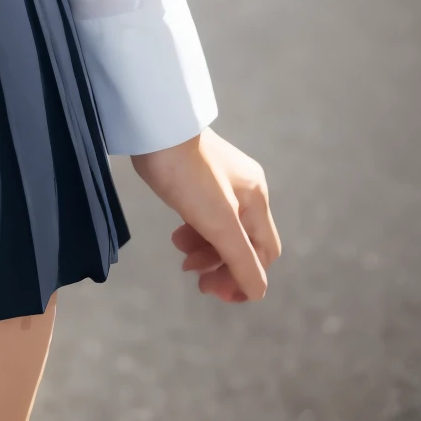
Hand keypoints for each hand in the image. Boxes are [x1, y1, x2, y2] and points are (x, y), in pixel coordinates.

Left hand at [131, 127, 280, 303]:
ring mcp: (221, 183)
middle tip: (196, 279)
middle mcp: (244, 191)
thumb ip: (241, 260)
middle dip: (221, 266)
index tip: (217, 292)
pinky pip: (204, 216)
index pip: (264, 253)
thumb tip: (258, 293)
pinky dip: (195, 232)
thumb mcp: (220, 223)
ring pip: (221, 231)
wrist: (155, 127)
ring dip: (205, 250)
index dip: (246, 278)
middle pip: (243, 244)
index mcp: (256, 200)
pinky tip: (178, 235)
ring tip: (181, 252)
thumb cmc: (189, 174)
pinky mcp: (198, 178)